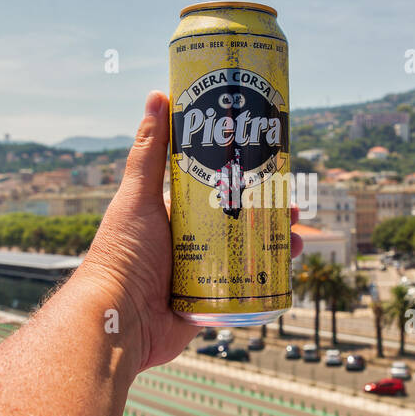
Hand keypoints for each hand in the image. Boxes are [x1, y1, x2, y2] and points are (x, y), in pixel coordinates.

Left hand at [76, 90, 302, 372]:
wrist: (119, 321)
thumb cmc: (122, 255)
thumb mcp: (139, 196)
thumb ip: (149, 151)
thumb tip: (158, 94)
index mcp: (171, 215)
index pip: (215, 189)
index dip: (244, 178)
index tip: (271, 167)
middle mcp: (187, 243)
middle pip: (237, 222)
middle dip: (269, 215)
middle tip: (294, 207)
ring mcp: (198, 275)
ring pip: (246, 255)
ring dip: (274, 246)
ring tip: (295, 241)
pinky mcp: (207, 305)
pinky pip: (243, 291)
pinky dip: (266, 281)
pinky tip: (286, 272)